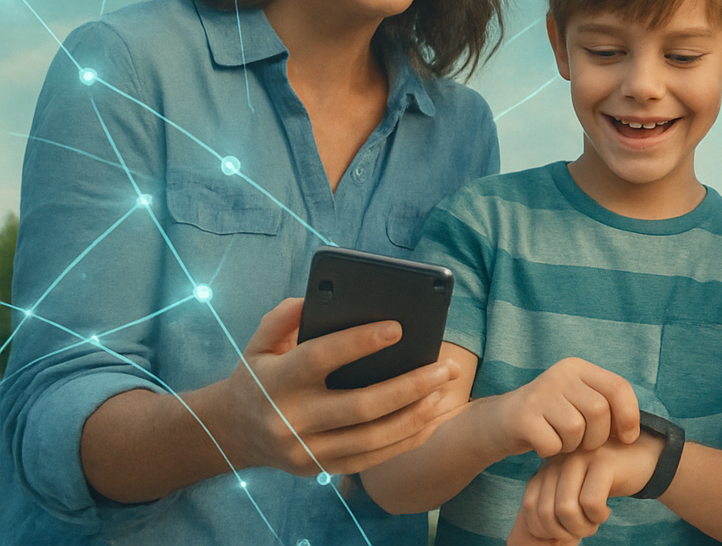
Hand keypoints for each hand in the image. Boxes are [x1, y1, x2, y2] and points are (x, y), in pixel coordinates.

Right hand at [210, 298, 460, 474]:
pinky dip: (405, 440)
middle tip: (446, 366)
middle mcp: (290, 420)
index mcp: (275, 381)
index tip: (398, 327)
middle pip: (360, 406)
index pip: (320, 359)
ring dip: (416, 414)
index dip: (359, 343)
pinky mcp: (319, 469)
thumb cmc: (258, 375)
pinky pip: (371, 459)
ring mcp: (305, 451)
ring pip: (372, 438)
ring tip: (444, 388)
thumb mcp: (259, 342)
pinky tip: (431, 418)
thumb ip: (284, 316)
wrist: (230, 433)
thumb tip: (316, 297)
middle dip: (409, 386)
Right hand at [498, 357, 640, 457]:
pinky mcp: (523, 416)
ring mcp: (540, 393)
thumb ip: (606, 407)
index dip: (629, 416)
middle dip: (597, 437)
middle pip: (599, 411)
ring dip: (572, 446)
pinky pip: (553, 444)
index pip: (618, 387)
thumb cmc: (550, 417)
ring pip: (577, 429)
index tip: (627, 438)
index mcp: (578, 367)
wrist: (500, 422)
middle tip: (583, 443)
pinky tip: (544, 445)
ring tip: (562, 442)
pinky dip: (552, 452)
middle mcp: (560, 373)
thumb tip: (633, 431)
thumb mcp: (578, 402)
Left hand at [513, 431, 664, 541]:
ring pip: (566, 509)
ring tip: (594, 522)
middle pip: (546, 511)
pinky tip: (606, 511)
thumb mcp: (573, 491)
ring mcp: (581, 456)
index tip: (565, 532)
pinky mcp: (603, 462)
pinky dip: (598, 517)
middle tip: (584, 529)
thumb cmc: (605, 482)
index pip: (530, 505)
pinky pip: (590, 503)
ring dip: (582, 527)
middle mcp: (561, 457)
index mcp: (549, 465)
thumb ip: (553, 504)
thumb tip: (537, 535)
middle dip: (565, 532)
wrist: (645, 458)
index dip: (545, 529)